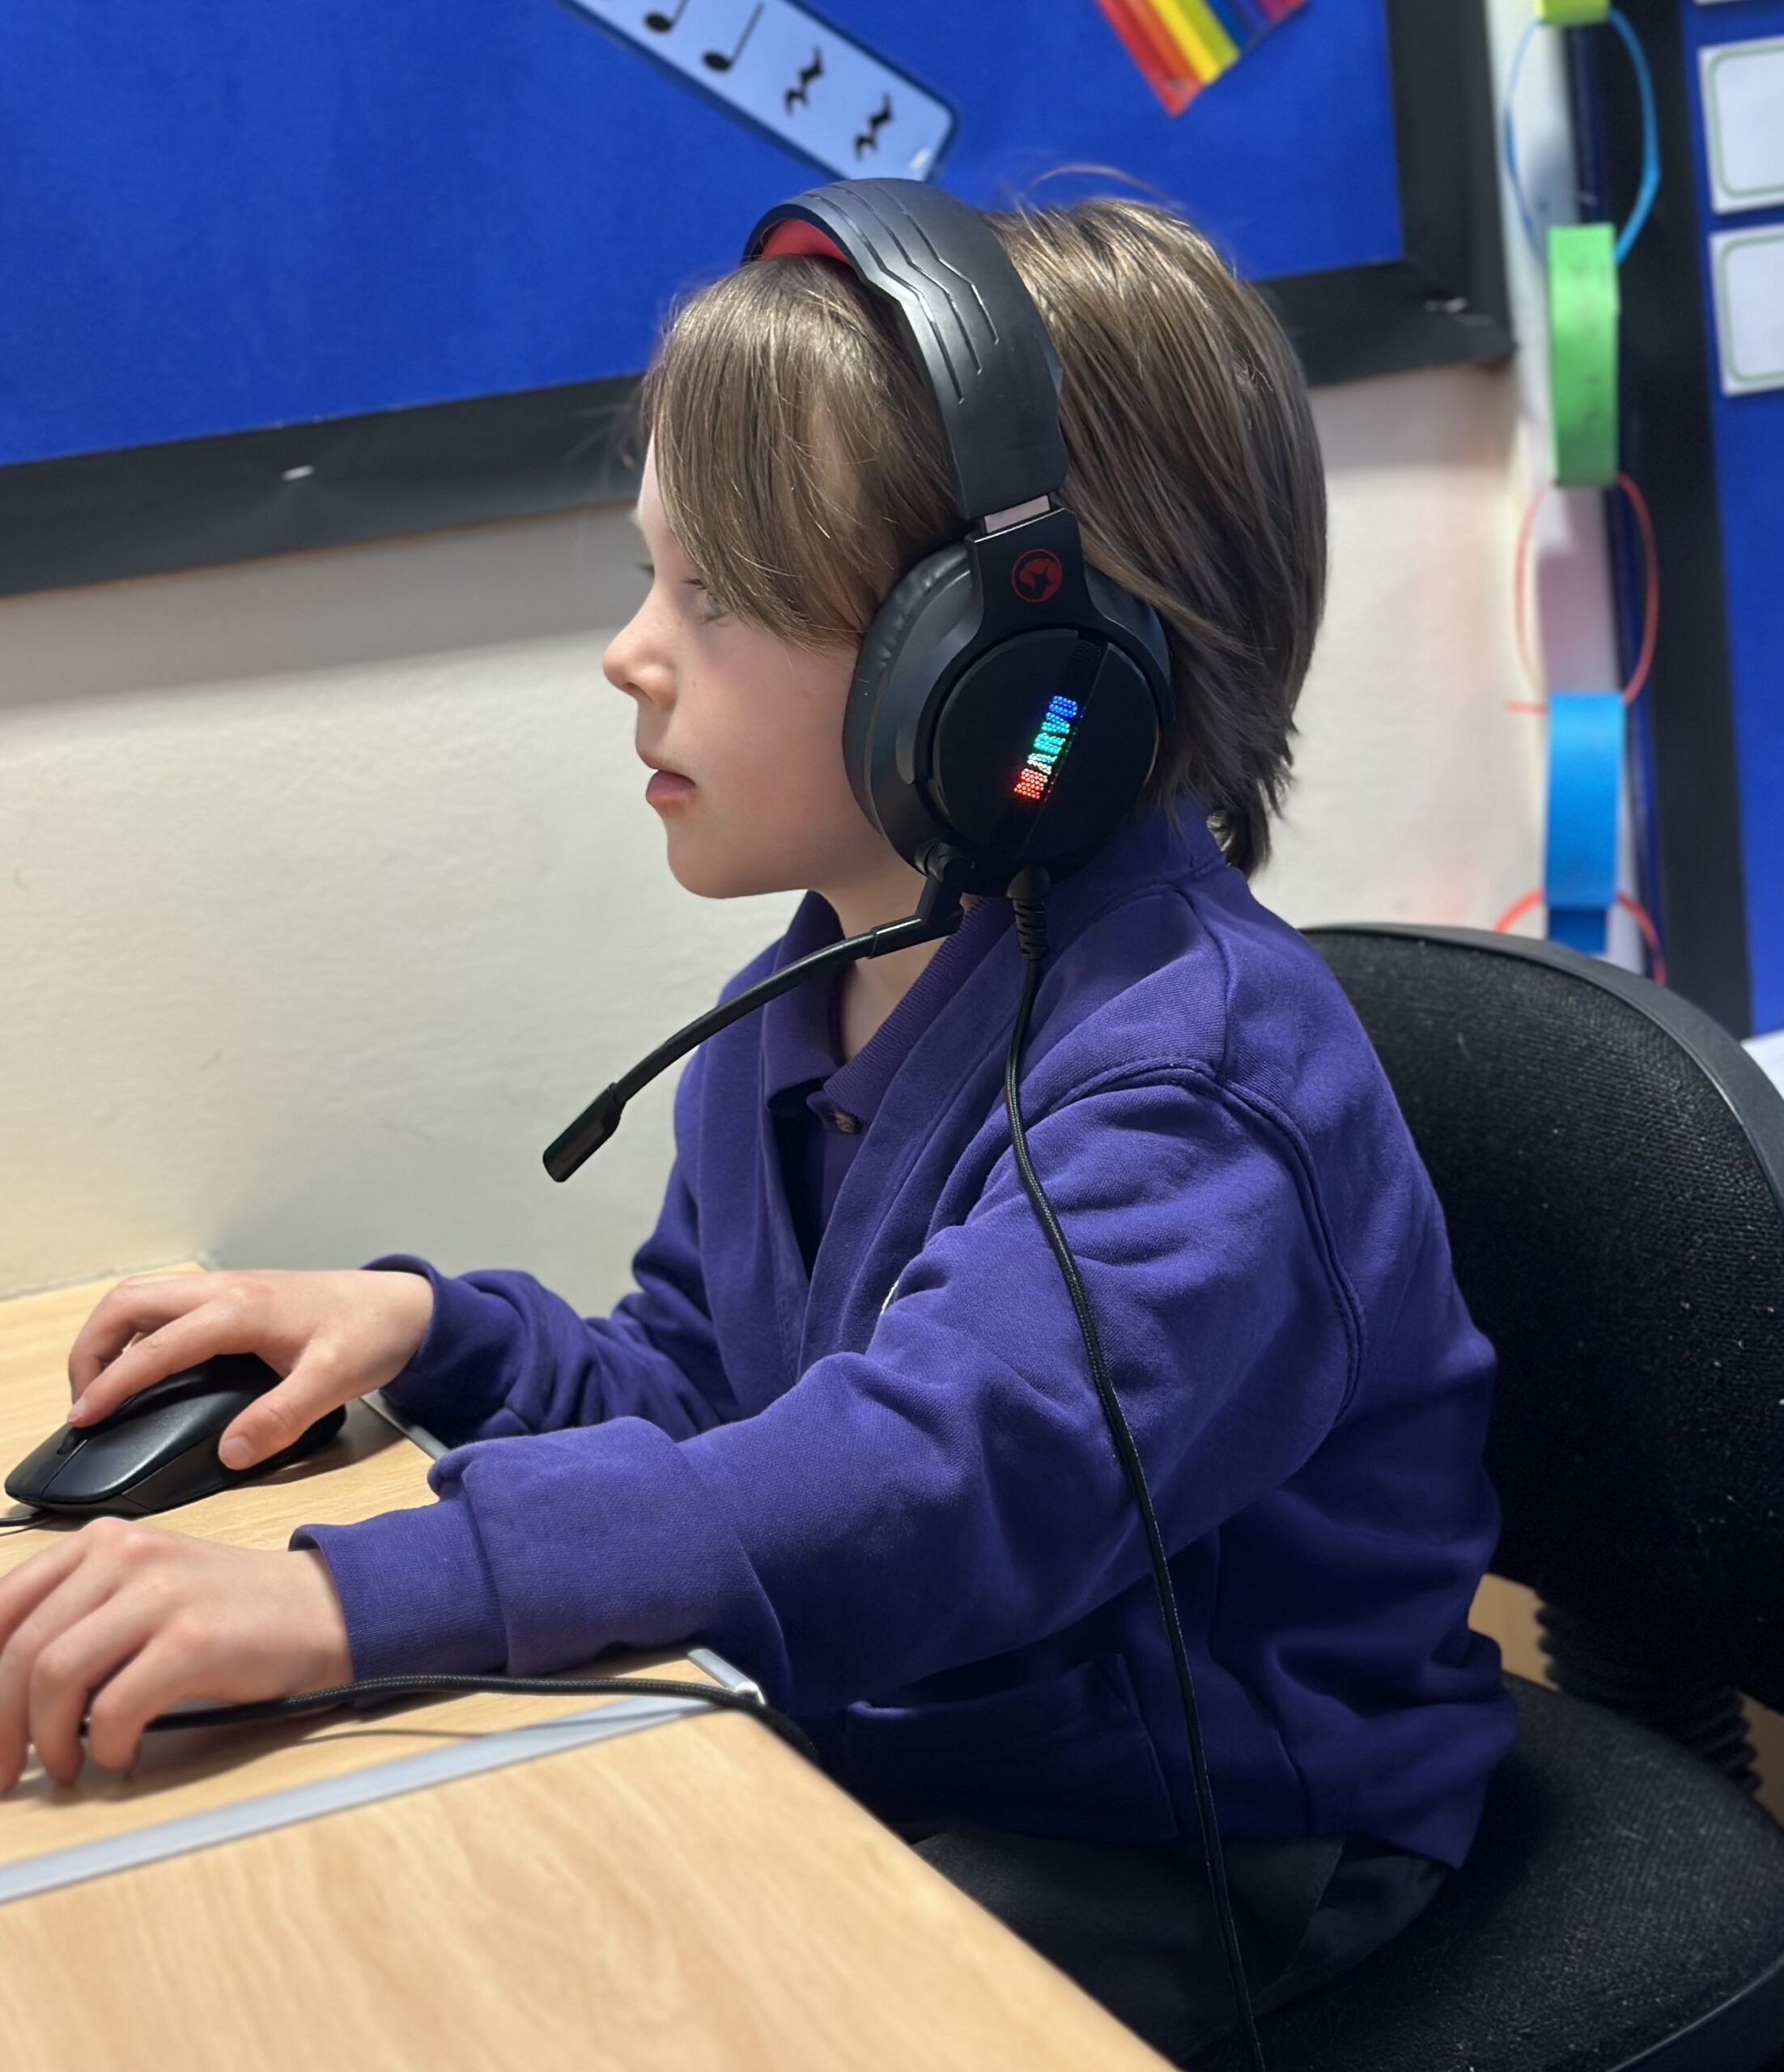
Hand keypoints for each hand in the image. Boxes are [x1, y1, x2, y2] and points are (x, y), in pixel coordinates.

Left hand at [0, 1518, 352, 1788]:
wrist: (322, 1608)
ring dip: (47, 1741)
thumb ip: (77, 1616)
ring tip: (66, 1767)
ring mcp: (162, 1593)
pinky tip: (120, 1756)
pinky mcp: (195, 1638)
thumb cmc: (228, 1614)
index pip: (2, 1606)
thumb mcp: (140, 1593)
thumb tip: (3, 1689)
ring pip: (54, 1675)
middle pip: (20, 1649)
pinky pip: (115, 1706)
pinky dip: (104, 1746)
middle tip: (4, 1772)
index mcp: (103, 1541)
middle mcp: (126, 1553)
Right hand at [66, 1267, 434, 1471]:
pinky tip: (141, 1366)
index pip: (155, 1345)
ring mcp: (226, 1287)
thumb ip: (280, 1418)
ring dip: (108, 1336)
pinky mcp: (233, 1295)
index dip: (112, 1382)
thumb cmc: (371, 1335)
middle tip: (83, 1403)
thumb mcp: (333, 1381)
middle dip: (91, 1349)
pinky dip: (134, 1330)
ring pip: (141, 1297)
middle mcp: (224, 1289)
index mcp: (240, 1310)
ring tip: (100, 1388)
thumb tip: (228, 1453)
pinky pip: (164, 1303)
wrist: (405, 1306)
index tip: (84, 1419)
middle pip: (128, 1302)